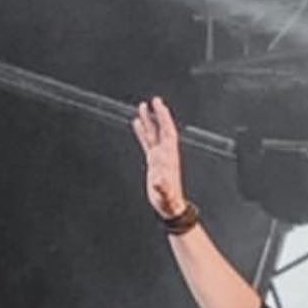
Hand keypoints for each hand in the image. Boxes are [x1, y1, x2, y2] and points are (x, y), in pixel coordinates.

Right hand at [132, 96, 186, 219]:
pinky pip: (147, 142)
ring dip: (149, 120)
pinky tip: (137, 123)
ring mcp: (160, 156)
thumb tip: (160, 182)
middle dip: (158, 114)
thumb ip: (163, 188)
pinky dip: (143, 132)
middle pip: (162, 129)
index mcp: (169, 157)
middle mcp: (166, 154)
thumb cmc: (168, 201)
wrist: (169, 207)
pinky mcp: (154, 161)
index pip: (168, 132)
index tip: (159, 105)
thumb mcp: (165, 195)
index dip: (164, 118)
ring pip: (154, 134)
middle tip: (153, 100)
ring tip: (142, 107)